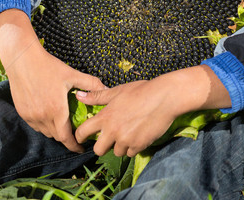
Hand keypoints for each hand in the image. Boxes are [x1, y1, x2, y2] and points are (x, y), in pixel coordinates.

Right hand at [0, 9, 105, 151]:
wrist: (23, 60)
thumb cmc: (49, 66)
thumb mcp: (72, 74)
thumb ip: (90, 84)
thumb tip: (107, 90)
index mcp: (57, 110)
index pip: (66, 138)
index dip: (74, 146)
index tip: (81, 147)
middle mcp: (42, 117)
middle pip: (57, 136)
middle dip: (67, 137)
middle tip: (75, 131)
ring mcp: (31, 116)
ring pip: (46, 132)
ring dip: (55, 131)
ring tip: (64, 123)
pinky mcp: (22, 113)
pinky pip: (36, 125)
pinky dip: (44, 125)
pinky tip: (49, 114)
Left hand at [75, 65, 230, 156]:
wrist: (164, 97)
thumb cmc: (141, 90)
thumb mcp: (118, 91)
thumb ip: (97, 97)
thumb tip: (79, 95)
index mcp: (105, 116)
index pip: (83, 132)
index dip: (80, 136)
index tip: (82, 137)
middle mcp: (113, 131)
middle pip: (98, 150)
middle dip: (102, 145)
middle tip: (109, 137)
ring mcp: (126, 140)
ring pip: (117, 152)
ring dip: (120, 145)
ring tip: (129, 131)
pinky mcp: (139, 146)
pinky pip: (131, 153)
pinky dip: (133, 146)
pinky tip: (139, 134)